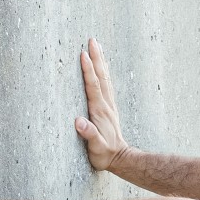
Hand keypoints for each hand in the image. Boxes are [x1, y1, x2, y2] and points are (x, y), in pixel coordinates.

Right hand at [76, 37, 128, 171]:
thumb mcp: (96, 148)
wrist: (120, 159)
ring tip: (96, 45)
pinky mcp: (109, 108)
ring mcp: (109, 105)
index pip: (93, 86)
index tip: (83, 54)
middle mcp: (106, 105)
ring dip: (101, 61)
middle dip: (96, 57)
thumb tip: (79, 122)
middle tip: (92, 40)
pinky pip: (106, 85)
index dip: (88, 70)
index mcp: (100, 111)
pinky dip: (103, 72)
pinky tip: (101, 66)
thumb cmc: (104, 155)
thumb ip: (89, 135)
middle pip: (101, 76)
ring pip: (105, 78)